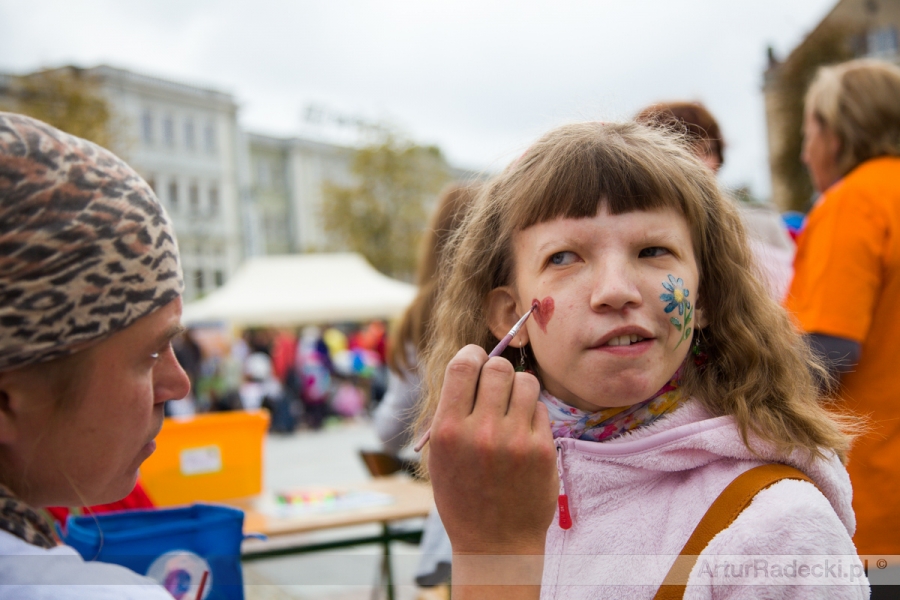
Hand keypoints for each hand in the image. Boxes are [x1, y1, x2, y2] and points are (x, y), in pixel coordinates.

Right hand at [428, 344, 557, 557]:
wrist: (495, 543)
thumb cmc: (462, 495)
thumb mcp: (440, 455)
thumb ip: (451, 411)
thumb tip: (472, 365)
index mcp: (448, 430)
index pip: (463, 365)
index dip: (472, 354)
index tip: (476, 359)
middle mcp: (481, 431)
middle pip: (498, 367)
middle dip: (496, 369)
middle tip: (495, 385)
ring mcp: (515, 440)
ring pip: (526, 382)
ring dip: (518, 388)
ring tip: (511, 406)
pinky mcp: (542, 450)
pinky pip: (540, 409)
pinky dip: (531, 414)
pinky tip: (522, 433)